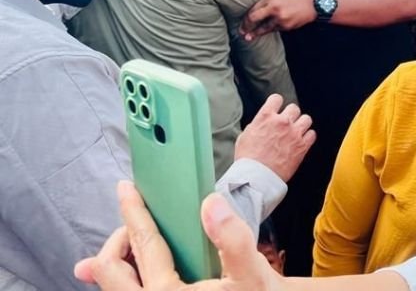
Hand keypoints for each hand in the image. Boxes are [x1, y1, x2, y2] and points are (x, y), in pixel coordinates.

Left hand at [74, 181, 282, 289]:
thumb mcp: (251, 271)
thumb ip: (232, 238)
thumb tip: (210, 203)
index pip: (143, 244)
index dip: (133, 212)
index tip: (126, 189)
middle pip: (109, 270)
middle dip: (118, 241)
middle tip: (137, 224)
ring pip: (113, 285)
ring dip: (119, 261)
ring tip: (137, 242)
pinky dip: (127, 277)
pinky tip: (140, 267)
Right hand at [235, 95, 315, 182]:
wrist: (256, 177)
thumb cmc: (248, 159)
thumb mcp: (245, 136)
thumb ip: (256, 126)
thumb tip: (261, 124)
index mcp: (266, 117)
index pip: (277, 99)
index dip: (277, 103)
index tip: (277, 108)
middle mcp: (282, 122)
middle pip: (294, 108)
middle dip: (290, 115)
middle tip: (286, 123)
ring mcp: (294, 133)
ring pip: (306, 119)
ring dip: (301, 124)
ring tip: (296, 131)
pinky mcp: (302, 146)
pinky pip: (312, 134)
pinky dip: (308, 137)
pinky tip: (302, 141)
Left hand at [240, 0, 315, 40]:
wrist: (311, 4)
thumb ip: (265, 2)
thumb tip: (252, 12)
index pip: (253, 9)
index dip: (246, 17)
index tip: (242, 22)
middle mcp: (274, 8)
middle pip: (254, 19)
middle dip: (246, 26)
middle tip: (241, 31)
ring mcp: (280, 18)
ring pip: (263, 28)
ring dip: (254, 34)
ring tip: (248, 38)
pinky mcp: (286, 26)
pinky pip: (273, 30)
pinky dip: (268, 31)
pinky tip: (265, 32)